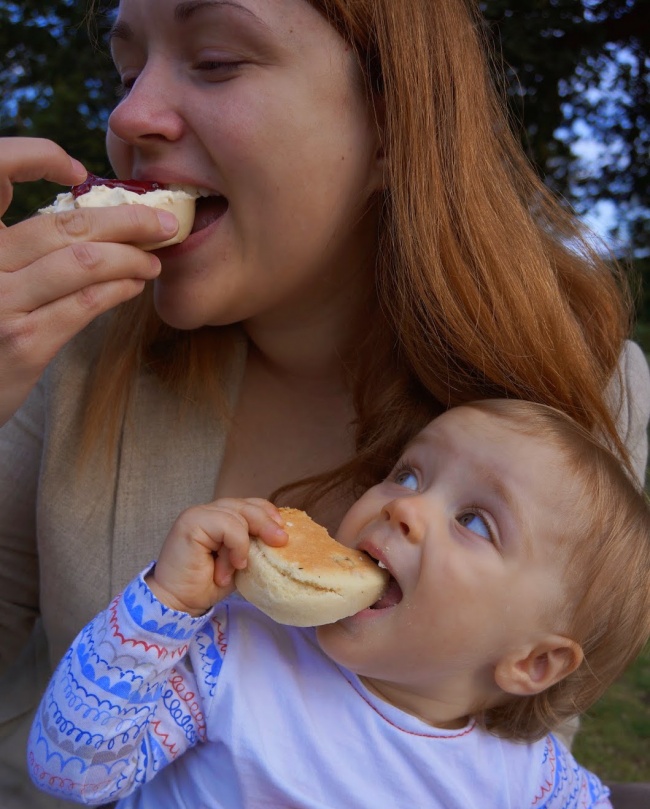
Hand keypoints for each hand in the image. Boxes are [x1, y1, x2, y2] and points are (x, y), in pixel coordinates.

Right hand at [0, 137, 177, 426]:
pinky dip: (119, 289)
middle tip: (160, 224)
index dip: (35, 155)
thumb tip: (84, 215)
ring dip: (131, 258)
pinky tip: (134, 286)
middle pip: (64, 224)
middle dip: (125, 220)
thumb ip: (15, 246)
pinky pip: (85, 304)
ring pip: (83, 261)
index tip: (76, 170)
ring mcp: (0, 301)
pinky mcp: (23, 341)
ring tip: (153, 261)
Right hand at [147, 498, 288, 615]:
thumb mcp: (239, 561)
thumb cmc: (207, 584)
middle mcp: (208, 511)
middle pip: (246, 505)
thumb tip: (280, 536)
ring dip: (244, 544)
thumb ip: (252, 544)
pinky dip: (236, 545)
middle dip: (267, 523)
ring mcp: (198, 513)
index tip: (282, 532)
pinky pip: (228, 525)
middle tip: (281, 542)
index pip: (249, 504)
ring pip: (239, 515)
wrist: (179, 601)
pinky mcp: (191, 521)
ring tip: (238, 567)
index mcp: (219, 517)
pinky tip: (232, 565)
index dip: (268, 514)